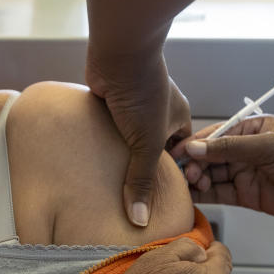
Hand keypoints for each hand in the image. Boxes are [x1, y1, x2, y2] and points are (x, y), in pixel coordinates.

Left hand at [86, 55, 190, 227]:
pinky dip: (103, 142)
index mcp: (179, 117)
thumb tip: (140, 219)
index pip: (180, 154)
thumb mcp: (148, 144)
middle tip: (132, 194)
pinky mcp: (111, 103)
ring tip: (110, 183)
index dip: (172, 174)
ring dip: (119, 155)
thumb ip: (143, 181)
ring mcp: (133, 106)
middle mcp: (159, 111)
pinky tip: (94, 161)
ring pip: (128, 138)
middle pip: (152, 148)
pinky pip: (108, 129)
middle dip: (142, 167)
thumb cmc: (143, 93)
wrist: (117, 55)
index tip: (159, 197)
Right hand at [171, 115, 273, 220]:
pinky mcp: (246, 195)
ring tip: (190, 184)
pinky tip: (191, 196)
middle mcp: (245, 149)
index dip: (194, 143)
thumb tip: (195, 148)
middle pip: (209, 155)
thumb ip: (230, 148)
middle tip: (183, 172)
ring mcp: (245, 173)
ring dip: (196, 178)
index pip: (216, 133)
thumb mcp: (269, 147)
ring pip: (211, 174)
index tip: (176, 152)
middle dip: (193, 163)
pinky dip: (204, 195)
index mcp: (252, 128)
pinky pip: (219, 193)